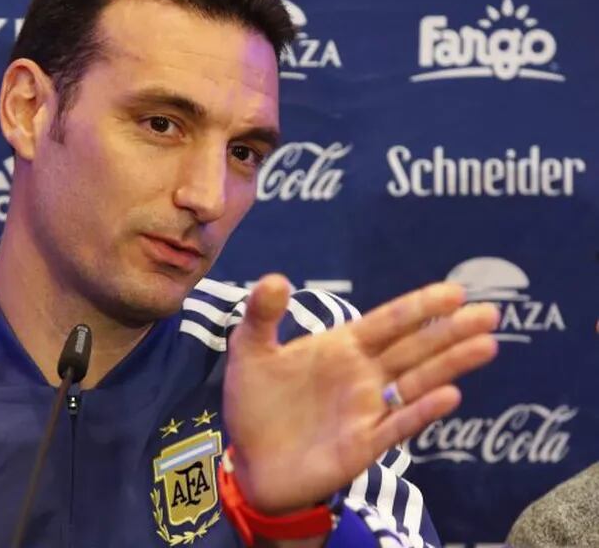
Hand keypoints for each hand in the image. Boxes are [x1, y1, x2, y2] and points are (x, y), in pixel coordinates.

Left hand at [222, 275, 498, 514]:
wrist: (250, 462)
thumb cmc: (254, 403)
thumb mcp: (250, 351)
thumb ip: (262, 316)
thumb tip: (275, 278)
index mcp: (341, 348)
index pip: (388, 322)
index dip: (419, 307)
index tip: (455, 291)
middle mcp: (362, 375)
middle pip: (414, 348)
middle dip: (450, 330)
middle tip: (490, 312)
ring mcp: (367, 409)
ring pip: (417, 382)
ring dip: (450, 365)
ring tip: (486, 344)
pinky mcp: (363, 444)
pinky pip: (398, 425)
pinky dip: (421, 411)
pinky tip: (449, 396)